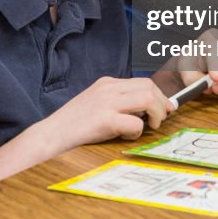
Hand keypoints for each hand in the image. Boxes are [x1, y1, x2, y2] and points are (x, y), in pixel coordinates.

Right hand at [43, 76, 172, 147]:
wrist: (50, 134)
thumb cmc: (74, 124)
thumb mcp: (97, 104)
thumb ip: (119, 103)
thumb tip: (146, 110)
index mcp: (107, 83)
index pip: (143, 81)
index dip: (159, 95)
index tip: (166, 107)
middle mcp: (109, 88)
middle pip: (149, 87)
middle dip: (162, 103)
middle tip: (162, 119)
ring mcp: (107, 103)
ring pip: (147, 99)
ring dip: (156, 114)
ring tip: (151, 126)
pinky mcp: (105, 120)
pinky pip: (135, 124)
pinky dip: (137, 133)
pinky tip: (126, 137)